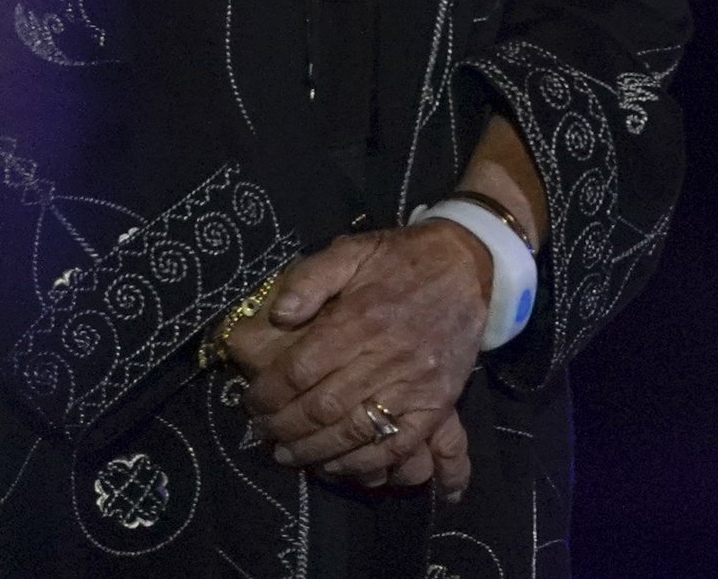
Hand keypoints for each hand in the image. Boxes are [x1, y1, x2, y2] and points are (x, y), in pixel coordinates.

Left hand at [233, 222, 489, 488]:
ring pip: (354, 432)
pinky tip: (335, 466)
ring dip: (314, 451)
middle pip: (322, 406)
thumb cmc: (401, 259)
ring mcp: (413, 385)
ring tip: (286, 454)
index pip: (301, 367)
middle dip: (284, 426)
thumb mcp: (352, 250)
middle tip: (261, 431)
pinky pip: (396, 446)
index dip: (270, 391)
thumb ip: (311, 277)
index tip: (251, 401)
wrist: (467, 268)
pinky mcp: (435, 404)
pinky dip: (362, 464)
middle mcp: (385, 355)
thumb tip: (278, 314)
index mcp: (360, 316)